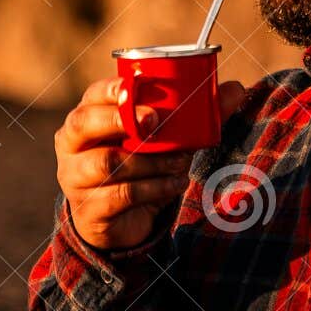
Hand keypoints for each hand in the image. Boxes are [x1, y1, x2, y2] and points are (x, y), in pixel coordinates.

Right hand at [55, 76, 248, 250]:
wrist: (123, 222)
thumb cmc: (142, 167)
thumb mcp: (167, 140)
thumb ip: (200, 115)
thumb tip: (237, 88)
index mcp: (87, 118)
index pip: (90, 96)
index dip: (110, 89)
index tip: (134, 88)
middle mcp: (73, 145)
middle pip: (83, 124)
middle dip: (119, 119)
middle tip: (155, 121)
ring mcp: (75, 177)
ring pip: (109, 162)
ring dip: (151, 161)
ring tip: (180, 162)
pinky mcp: (89, 208)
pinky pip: (122, 194)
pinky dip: (156, 188)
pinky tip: (175, 184)